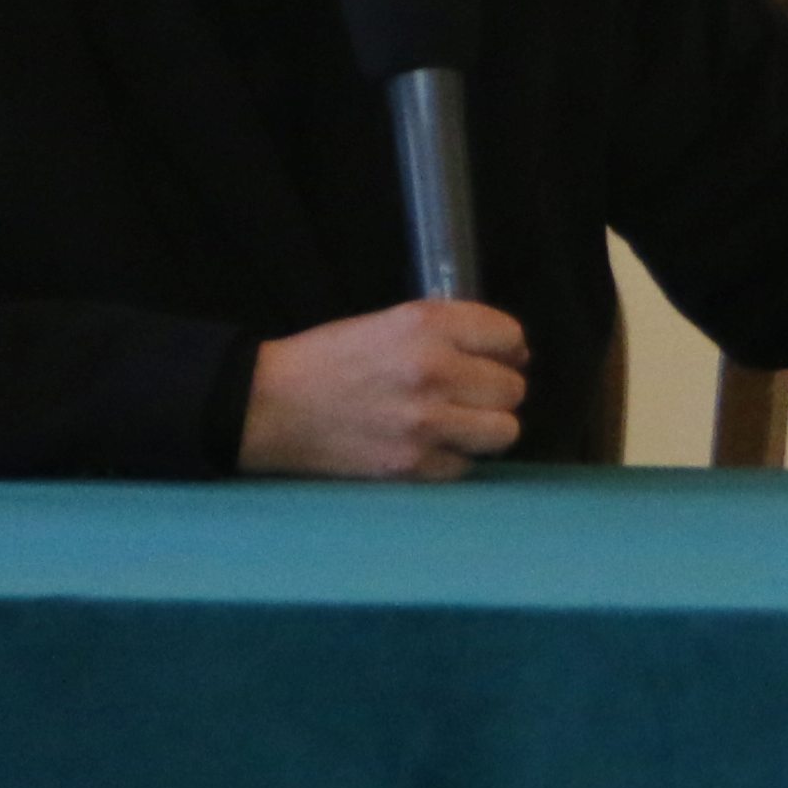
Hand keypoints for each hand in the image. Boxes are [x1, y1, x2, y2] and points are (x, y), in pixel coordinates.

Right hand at [241, 299, 530, 480]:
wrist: (270, 405)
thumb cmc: (331, 358)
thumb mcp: (393, 321)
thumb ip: (452, 330)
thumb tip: (517, 355)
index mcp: (427, 324)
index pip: (510, 336)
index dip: (507, 349)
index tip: (495, 358)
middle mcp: (433, 370)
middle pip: (513, 388)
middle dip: (497, 391)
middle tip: (470, 393)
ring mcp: (425, 422)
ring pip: (504, 431)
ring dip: (486, 428)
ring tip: (459, 422)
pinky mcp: (411, 466)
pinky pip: (466, 466)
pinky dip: (453, 458)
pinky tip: (428, 445)